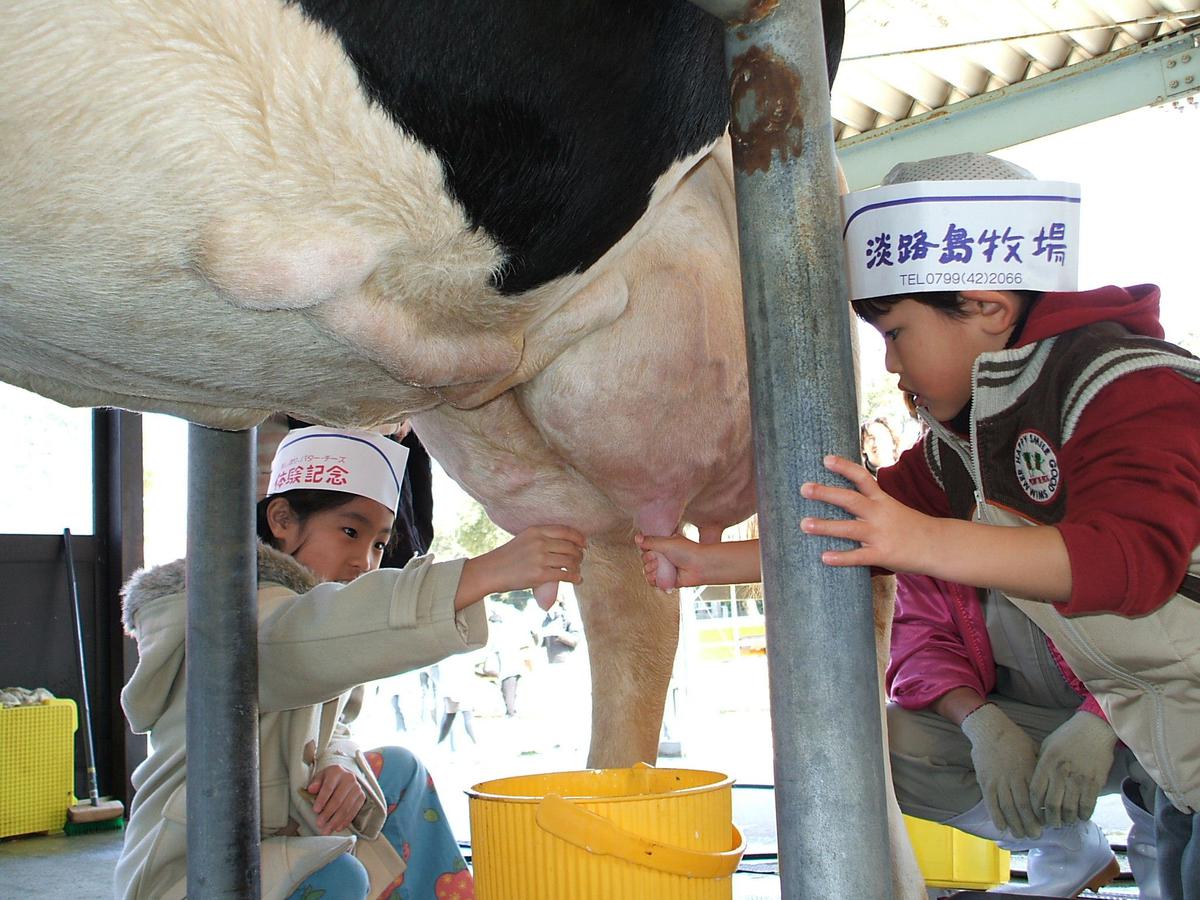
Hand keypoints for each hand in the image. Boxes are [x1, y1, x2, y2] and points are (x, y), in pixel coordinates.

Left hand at [307, 764, 365, 834]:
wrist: (344, 776)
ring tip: (327, 829)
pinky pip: (354, 811)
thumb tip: (311, 789)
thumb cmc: (329, 779)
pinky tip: (338, 827)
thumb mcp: (321, 777)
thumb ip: (316, 783)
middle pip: (338, 799)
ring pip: (346, 807)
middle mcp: (349, 778)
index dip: (322, 800)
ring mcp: (357, 788)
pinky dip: (345, 821)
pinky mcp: (361, 797)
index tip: (315, 810)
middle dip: (328, 813)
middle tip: (319, 823)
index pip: (329, 787)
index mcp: (337, 771)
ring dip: (336, 821)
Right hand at [457, 525, 584, 608]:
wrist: (491, 571)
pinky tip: (577, 580)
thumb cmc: (508, 557)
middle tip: (580, 559)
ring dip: (577, 567)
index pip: (565, 530)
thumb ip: (541, 538)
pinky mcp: (540, 575)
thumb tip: (563, 543)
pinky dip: (574, 578)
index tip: (584, 544)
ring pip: (569, 561)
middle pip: (569, 546)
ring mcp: (540, 559)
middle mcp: (539, 543)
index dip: (578, 537)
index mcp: (536, 531)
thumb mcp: (524, 539)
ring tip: (577, 570)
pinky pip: (565, 575)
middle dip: (579, 554)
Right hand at [634, 533, 705, 589]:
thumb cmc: (687, 552)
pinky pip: (653, 582)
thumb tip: (637, 538)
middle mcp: (663, 557)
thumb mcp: (666, 542)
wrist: (700, 566)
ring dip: (650, 571)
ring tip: (658, 568)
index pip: (646, 548)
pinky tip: (658, 577)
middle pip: (645, 561)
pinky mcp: (667, 579)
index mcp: (664, 545)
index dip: (646, 551)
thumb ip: (650, 541)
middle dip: (648, 561)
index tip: (651, 551)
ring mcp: (665, 569)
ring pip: (647, 572)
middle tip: (657, 560)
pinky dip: (653, 580)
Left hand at [800, 455, 936, 572]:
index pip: (862, 478)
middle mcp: (880, 514)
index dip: (844, 467)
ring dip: (825, 526)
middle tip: (804, 488)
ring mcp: (881, 534)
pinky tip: (824, 558)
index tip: (825, 459)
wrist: (939, 546)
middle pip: (850, 500)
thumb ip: (871, 504)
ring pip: (849, 529)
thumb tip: (843, 499)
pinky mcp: (883, 555)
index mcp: (882, 500)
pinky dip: (842, 557)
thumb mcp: (893, 509)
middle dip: (826, 493)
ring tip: (804, 524)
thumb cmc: (912, 527)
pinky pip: (859, 556)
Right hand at [960, 703, 1042, 838]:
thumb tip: (1052, 786)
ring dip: (1014, 824)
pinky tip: (1001, 827)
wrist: (990, 729)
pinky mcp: (985, 781)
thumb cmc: (1015, 739)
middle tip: (1035, 836)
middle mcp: (1014, 778)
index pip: (1037, 798)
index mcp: (1028, 771)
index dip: (1041, 814)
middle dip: (1030, 824)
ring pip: (1007, 807)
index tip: (1047, 825)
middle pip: (1023, 807)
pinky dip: (996, 816)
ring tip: (1019, 835)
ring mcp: (998, 780)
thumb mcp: (1034, 751)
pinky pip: (991, 802)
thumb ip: (1040, 769)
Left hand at [1029, 711, 1115, 827]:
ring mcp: (1078, 779)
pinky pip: (1088, 806)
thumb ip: (1041, 766)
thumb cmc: (1067, 737)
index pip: (1035, 793)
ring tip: (1066, 820)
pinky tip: (1081, 815)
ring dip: (1067, 819)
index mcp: (1046, 764)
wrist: (1094, 728)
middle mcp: (1060, 773)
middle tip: (1052, 823)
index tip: (1036, 814)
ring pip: (1070, 810)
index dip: (1034, 808)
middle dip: (1050, 820)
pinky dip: (1083, 815)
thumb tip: (1035, 787)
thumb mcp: (1047, 747)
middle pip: (1051, 806)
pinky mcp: (1095, 782)